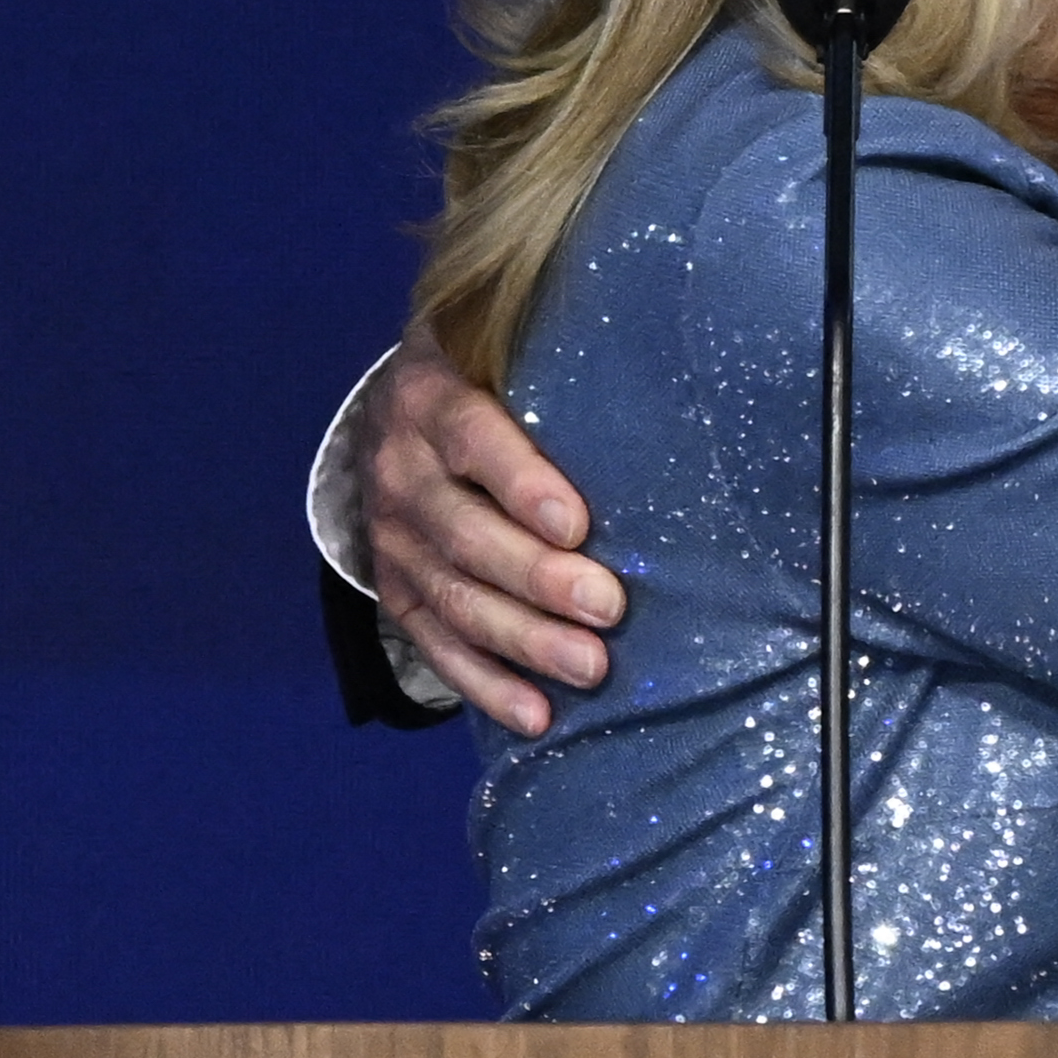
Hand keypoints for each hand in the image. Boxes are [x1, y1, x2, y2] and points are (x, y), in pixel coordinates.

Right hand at [362, 345, 624, 737]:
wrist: (397, 404)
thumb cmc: (488, 372)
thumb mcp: (501, 343)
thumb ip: (557, 360)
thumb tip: (665, 370)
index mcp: (431, 398)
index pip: (472, 438)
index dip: (520, 484)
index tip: (577, 524)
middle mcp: (401, 470)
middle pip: (466, 534)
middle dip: (538, 579)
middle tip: (609, 608)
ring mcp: (392, 536)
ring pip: (454, 597)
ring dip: (523, 640)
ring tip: (589, 667)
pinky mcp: (394, 587)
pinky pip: (436, 643)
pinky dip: (485, 684)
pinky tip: (535, 714)